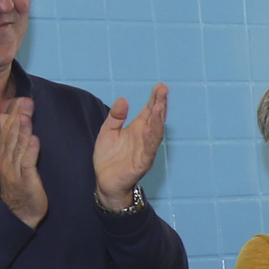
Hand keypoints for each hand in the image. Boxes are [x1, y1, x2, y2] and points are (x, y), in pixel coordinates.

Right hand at [0, 98, 46, 226]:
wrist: (17, 211)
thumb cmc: (16, 183)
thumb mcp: (8, 158)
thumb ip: (6, 138)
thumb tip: (1, 117)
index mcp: (2, 152)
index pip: (6, 129)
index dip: (12, 113)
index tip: (18, 97)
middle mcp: (5, 159)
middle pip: (11, 134)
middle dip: (18, 116)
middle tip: (24, 100)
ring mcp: (14, 169)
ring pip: (18, 146)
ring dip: (22, 130)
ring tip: (26, 115)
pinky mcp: (25, 180)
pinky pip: (27, 163)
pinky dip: (30, 151)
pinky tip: (34, 140)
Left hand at [93, 83, 168, 210]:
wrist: (105, 182)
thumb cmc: (109, 158)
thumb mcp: (108, 131)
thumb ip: (116, 116)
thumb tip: (123, 99)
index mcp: (138, 129)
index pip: (149, 111)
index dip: (155, 98)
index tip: (160, 86)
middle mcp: (144, 138)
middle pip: (155, 119)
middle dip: (160, 104)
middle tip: (164, 90)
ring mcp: (145, 151)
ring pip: (155, 134)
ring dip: (158, 120)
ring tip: (159, 106)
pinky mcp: (141, 164)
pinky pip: (148, 151)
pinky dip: (150, 140)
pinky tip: (150, 129)